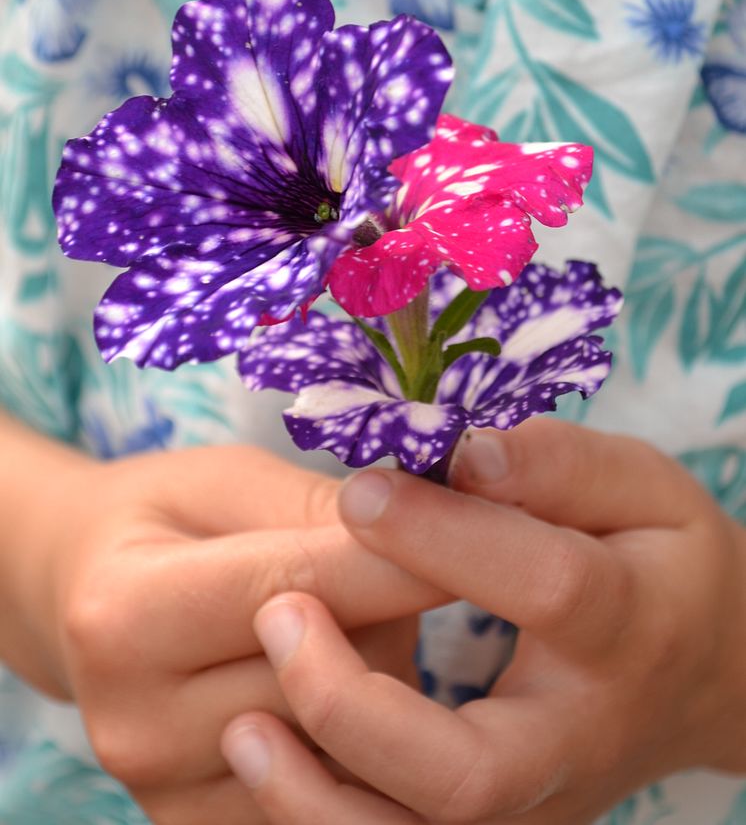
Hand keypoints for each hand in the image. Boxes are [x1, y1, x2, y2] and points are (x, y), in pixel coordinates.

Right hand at [24, 442, 441, 823]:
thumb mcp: (228, 480)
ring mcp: (167, 792)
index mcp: (128, 613)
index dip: (406, 557)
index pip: (303, 588)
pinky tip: (347, 683)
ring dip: (382, 681)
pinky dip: (359, 741)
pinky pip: (328, 797)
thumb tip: (431, 526)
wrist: (85, 598)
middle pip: (334, 681)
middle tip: (410, 563)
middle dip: (391, 618)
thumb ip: (318, 512)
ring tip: (359, 620)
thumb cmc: (163, 517)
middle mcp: (137, 722)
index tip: (494, 530)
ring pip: (346, 748)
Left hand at [222, 418, 745, 822]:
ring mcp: (534, 806)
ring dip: (317, 797)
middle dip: (353, 705)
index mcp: (627, 628)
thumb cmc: (659, 556)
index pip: (544, 589)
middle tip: (278, 614)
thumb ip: (557, 463)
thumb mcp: (636, 486)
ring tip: (245, 724)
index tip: (358, 489)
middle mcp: (577, 743)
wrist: (702, 672)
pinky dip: (322, 817)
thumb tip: (463, 449)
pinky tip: (267, 756)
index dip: (443, 536)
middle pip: (466, 775)